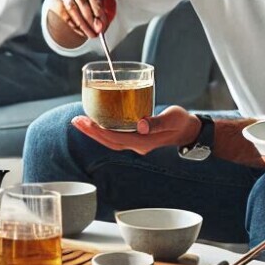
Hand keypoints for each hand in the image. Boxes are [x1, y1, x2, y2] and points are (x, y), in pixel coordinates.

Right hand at [49, 0, 116, 39]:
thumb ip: (106, 7)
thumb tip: (102, 24)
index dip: (98, 9)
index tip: (102, 23)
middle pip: (81, 1)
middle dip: (90, 19)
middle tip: (97, 31)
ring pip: (71, 9)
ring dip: (82, 25)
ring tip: (91, 34)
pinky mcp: (55, 0)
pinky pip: (64, 15)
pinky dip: (75, 26)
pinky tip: (83, 32)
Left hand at [72, 105, 199, 155]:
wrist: (189, 131)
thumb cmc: (181, 122)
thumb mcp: (172, 118)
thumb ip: (157, 122)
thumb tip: (142, 125)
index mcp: (144, 142)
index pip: (115, 139)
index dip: (99, 131)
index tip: (86, 122)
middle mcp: (137, 145)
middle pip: (108, 142)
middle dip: (91, 132)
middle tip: (76, 120)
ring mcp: (137, 143)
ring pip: (110, 141)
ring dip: (95, 132)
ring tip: (81, 121)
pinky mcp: (137, 138)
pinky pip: (116, 136)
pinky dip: (104, 130)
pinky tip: (98, 122)